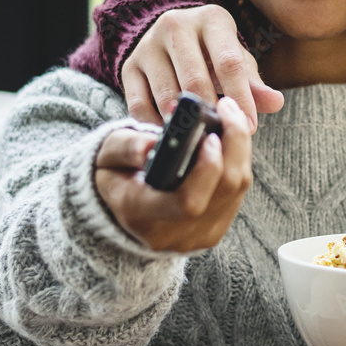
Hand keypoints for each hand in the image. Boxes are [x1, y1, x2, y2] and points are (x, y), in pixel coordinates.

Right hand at [95, 97, 252, 252]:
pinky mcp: (214, 230)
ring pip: (236, 189)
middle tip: (228, 109)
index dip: (206, 168)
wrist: (121, 207)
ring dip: (240, 148)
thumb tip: (151, 145)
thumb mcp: (106, 156)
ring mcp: (198, 237)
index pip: (188, 202)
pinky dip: (237, 162)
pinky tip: (230, 140)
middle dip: (233, 145)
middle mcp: (174, 234)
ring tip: (231, 116)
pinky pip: (237, 193)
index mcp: (140, 216)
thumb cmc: (114, 174)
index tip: (210, 135)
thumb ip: (126, 148)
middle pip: (224, 190)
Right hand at [121, 5, 284, 131]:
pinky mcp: (128, 66)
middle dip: (211, 114)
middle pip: (195, 80)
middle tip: (222, 139)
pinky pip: (139, 104)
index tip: (249, 128)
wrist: (173, 41)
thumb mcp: (239, 63)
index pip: (228, 63)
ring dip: (183, 124)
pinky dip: (156, 126)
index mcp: (212, 20)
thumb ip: (255, 85)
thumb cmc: (216, 55)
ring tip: (199, 146)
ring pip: (167, 94)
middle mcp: (175, 25)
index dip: (240, 98)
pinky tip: (171, 141)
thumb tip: (275, 102)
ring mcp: (147, 45)